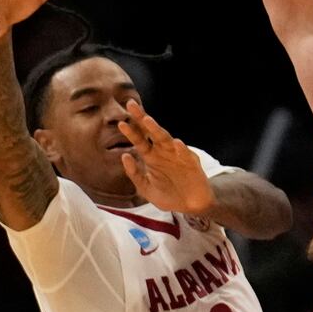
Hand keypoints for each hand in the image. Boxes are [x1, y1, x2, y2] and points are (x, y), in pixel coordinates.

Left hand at [118, 100, 215, 214]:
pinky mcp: (191, 163)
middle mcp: (163, 152)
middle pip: (151, 132)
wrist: (191, 207)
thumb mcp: (146, 189)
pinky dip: (182, 149)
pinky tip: (177, 143)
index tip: (120, 123)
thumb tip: (124, 155)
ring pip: (166, 139)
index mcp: (151, 157)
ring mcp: (177, 155)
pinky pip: (186, 154)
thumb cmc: (169, 196)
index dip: (130, 132)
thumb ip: (135, 174)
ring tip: (147, 120)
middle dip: (141, 118)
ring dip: (157, 130)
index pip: (139, 140)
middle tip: (130, 104)